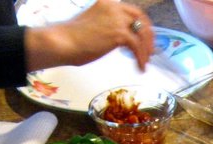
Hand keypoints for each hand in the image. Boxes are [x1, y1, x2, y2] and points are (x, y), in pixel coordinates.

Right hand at [25, 0, 154, 72]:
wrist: (63, 42)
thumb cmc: (72, 39)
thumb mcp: (93, 25)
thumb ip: (108, 27)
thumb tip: (120, 40)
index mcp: (108, 3)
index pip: (132, 11)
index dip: (141, 25)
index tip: (144, 38)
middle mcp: (114, 7)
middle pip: (141, 19)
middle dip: (148, 36)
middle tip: (150, 51)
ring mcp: (117, 19)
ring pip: (141, 34)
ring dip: (146, 49)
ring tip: (145, 62)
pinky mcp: (119, 34)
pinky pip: (137, 47)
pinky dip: (141, 58)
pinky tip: (140, 68)